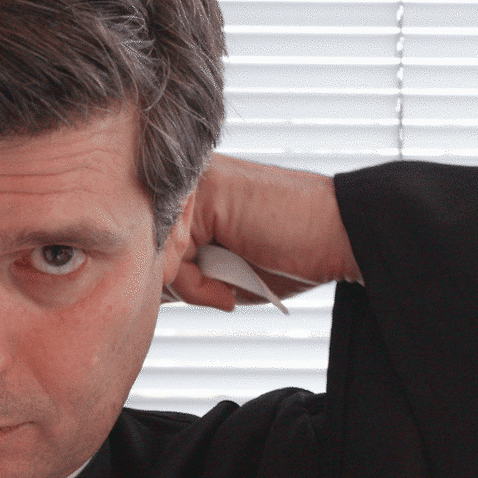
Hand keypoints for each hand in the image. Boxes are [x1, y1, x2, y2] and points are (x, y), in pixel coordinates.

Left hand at [165, 153, 361, 311]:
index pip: (151, 244)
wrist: (342, 236)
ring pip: (155, 253)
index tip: (208, 296)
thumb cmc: (289, 256)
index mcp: (191, 195)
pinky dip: (196, 284)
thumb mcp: (223, 271)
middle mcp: (186, 183)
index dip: (173, 283)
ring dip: (190, 288)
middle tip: (219, 295)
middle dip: (178, 286)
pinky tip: (228, 287)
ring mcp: (192, 181)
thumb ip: (180, 272)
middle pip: (147, 249)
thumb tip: (135, 292)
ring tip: (229, 289)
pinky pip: (172, 252)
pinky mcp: (202, 190)